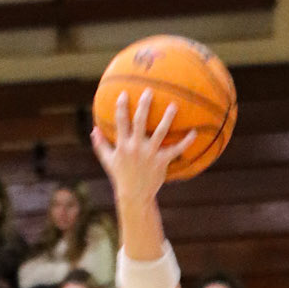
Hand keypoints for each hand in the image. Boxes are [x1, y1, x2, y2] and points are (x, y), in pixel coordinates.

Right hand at [90, 87, 197, 202]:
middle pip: (140, 121)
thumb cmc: (121, 176)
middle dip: (144, 105)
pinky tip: (194, 132)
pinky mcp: (161, 162)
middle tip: (149, 91)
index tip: (124, 93)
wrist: (134, 196)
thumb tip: (94, 130)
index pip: (120, 121)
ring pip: (160, 132)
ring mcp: (149, 154)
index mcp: (123, 145)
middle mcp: (136, 147)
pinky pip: (175, 150)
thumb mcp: (108, 161)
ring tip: (174, 105)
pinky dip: (185, 142)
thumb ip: (101, 144)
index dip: (121, 106)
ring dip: (167, 118)